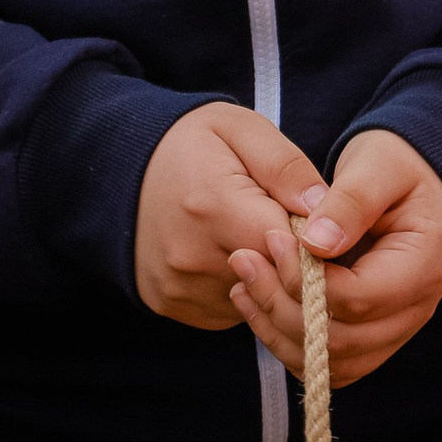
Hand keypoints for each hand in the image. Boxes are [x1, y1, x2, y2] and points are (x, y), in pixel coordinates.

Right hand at [134, 103, 327, 329]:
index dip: (312, 234)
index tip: (311, 216)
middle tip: (283, 221)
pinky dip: (241, 288)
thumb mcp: (241, 129)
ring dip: (267, 275)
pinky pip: (230, 311)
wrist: (117, 169)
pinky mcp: (172, 306)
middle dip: (292, 255)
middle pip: (274, 277)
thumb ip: (286, 166)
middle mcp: (192, 258)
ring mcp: (179, 288)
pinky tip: (230, 253)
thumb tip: (323, 209)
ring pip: (255, 299)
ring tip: (251, 233)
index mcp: (214, 208)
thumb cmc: (190, 142)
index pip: (291, 247)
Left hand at [226, 128, 441, 386]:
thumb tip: (315, 243)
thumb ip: (350, 202)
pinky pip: (329, 363)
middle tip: (244, 261)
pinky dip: (288, 342)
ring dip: (279, 331)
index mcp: (425, 264)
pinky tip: (258, 304)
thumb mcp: (377, 166)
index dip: (306, 279)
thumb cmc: (395, 165)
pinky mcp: (373, 337)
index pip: (360, 298)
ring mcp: (397, 328)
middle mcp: (417, 307)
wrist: (410, 179)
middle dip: (283, 306)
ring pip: (333, 362)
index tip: (272, 240)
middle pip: (344, 339)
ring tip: (243, 285)